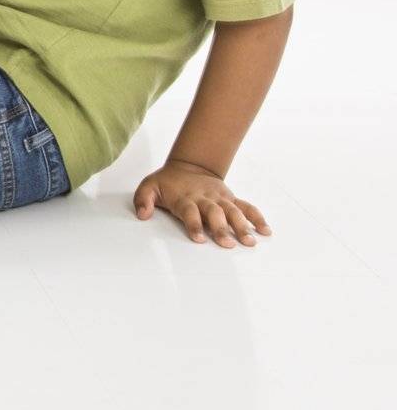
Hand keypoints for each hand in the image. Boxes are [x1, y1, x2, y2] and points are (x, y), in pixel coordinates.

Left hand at [132, 159, 272, 247]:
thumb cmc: (167, 181)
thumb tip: (142, 215)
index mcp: (185, 198)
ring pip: (233, 211)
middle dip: (221, 229)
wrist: (188, 165)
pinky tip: (266, 230)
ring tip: (250, 241)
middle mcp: (204, 198)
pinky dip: (257, 217)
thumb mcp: (149, 186)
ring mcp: (220, 198)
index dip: (194, 225)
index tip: (198, 239)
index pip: (189, 212)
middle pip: (214, 213)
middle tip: (228, 244)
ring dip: (242, 226)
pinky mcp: (230, 198)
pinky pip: (246, 207)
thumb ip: (143, 199)